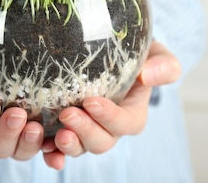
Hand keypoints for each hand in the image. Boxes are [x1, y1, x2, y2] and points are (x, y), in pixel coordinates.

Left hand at [41, 41, 180, 169]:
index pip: (124, 123)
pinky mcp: (66, 129)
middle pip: (101, 141)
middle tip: (67, 115)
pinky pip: (59, 149)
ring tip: (56, 136)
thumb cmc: (138, 55)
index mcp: (132, 114)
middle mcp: (109, 128)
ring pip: (79, 148)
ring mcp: (86, 131)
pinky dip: (52, 154)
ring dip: (68, 146)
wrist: (111, 53)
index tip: (92, 102)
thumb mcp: (157, 54)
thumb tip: (148, 75)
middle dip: (84, 131)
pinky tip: (44, 149)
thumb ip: (163, 65)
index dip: (109, 117)